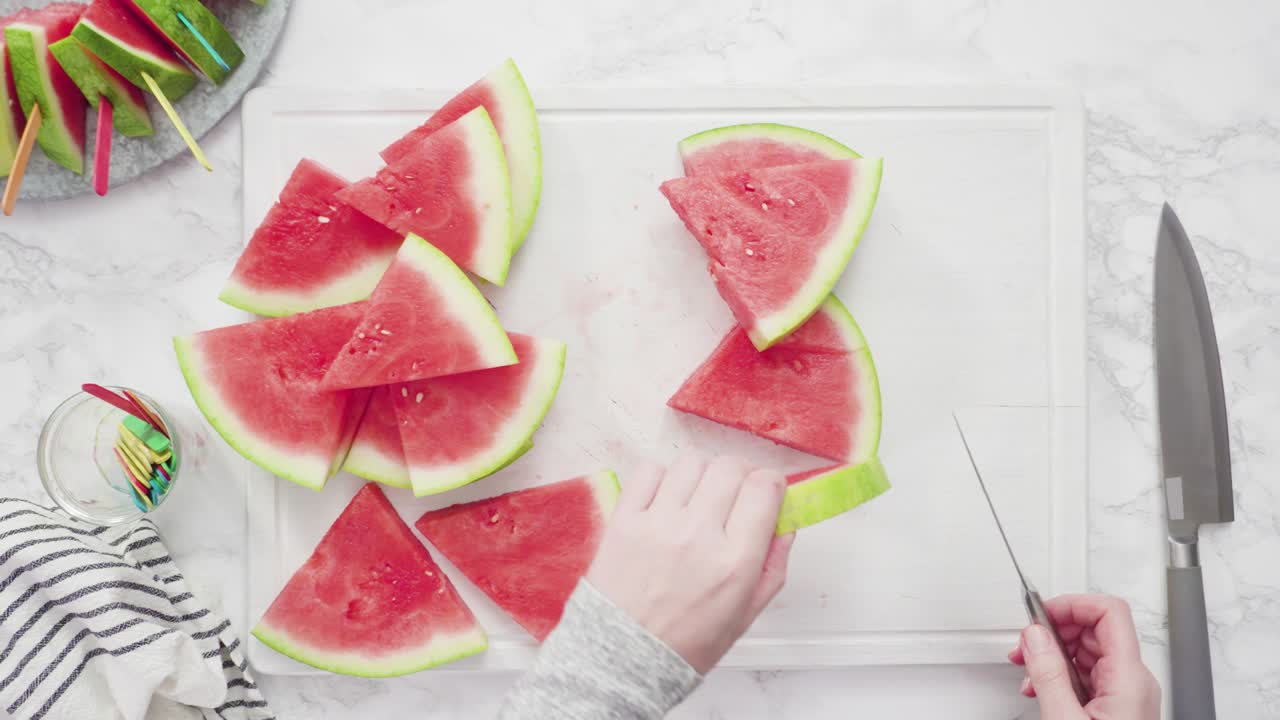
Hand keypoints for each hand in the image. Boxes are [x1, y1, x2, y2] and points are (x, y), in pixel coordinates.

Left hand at [586, 454, 794, 673]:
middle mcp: (699, 535)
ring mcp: (659, 523)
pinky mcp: (625, 519)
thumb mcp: (746, 613)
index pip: (765, 487)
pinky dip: (662, 477)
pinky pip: (649, 470)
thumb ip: (773, 566)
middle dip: (741, 475)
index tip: (766, 493)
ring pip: (693, 462)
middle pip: (731, 467)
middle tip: (734, 494)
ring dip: (703, 473)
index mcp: (735, 562)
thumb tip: (786, 524)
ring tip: (698, 497)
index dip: (770, 484)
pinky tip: (666, 500)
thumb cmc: (686, 642)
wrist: (626, 657)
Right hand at [1009, 594, 1159, 718]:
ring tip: (1028, 670)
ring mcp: (1125, 693)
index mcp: (1130, 679)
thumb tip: (1036, 636)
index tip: (1041, 613)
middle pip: (1094, 629)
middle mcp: (1134, 682)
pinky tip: (1041, 686)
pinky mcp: (1114, 705)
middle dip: (1054, 631)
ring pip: (1086, 651)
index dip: (1072, 604)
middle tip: (1026, 645)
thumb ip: (1049, 676)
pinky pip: (1085, 674)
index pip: (1110, 612)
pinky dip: (1059, 673)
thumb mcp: (1064, 718)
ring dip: (1052, 654)